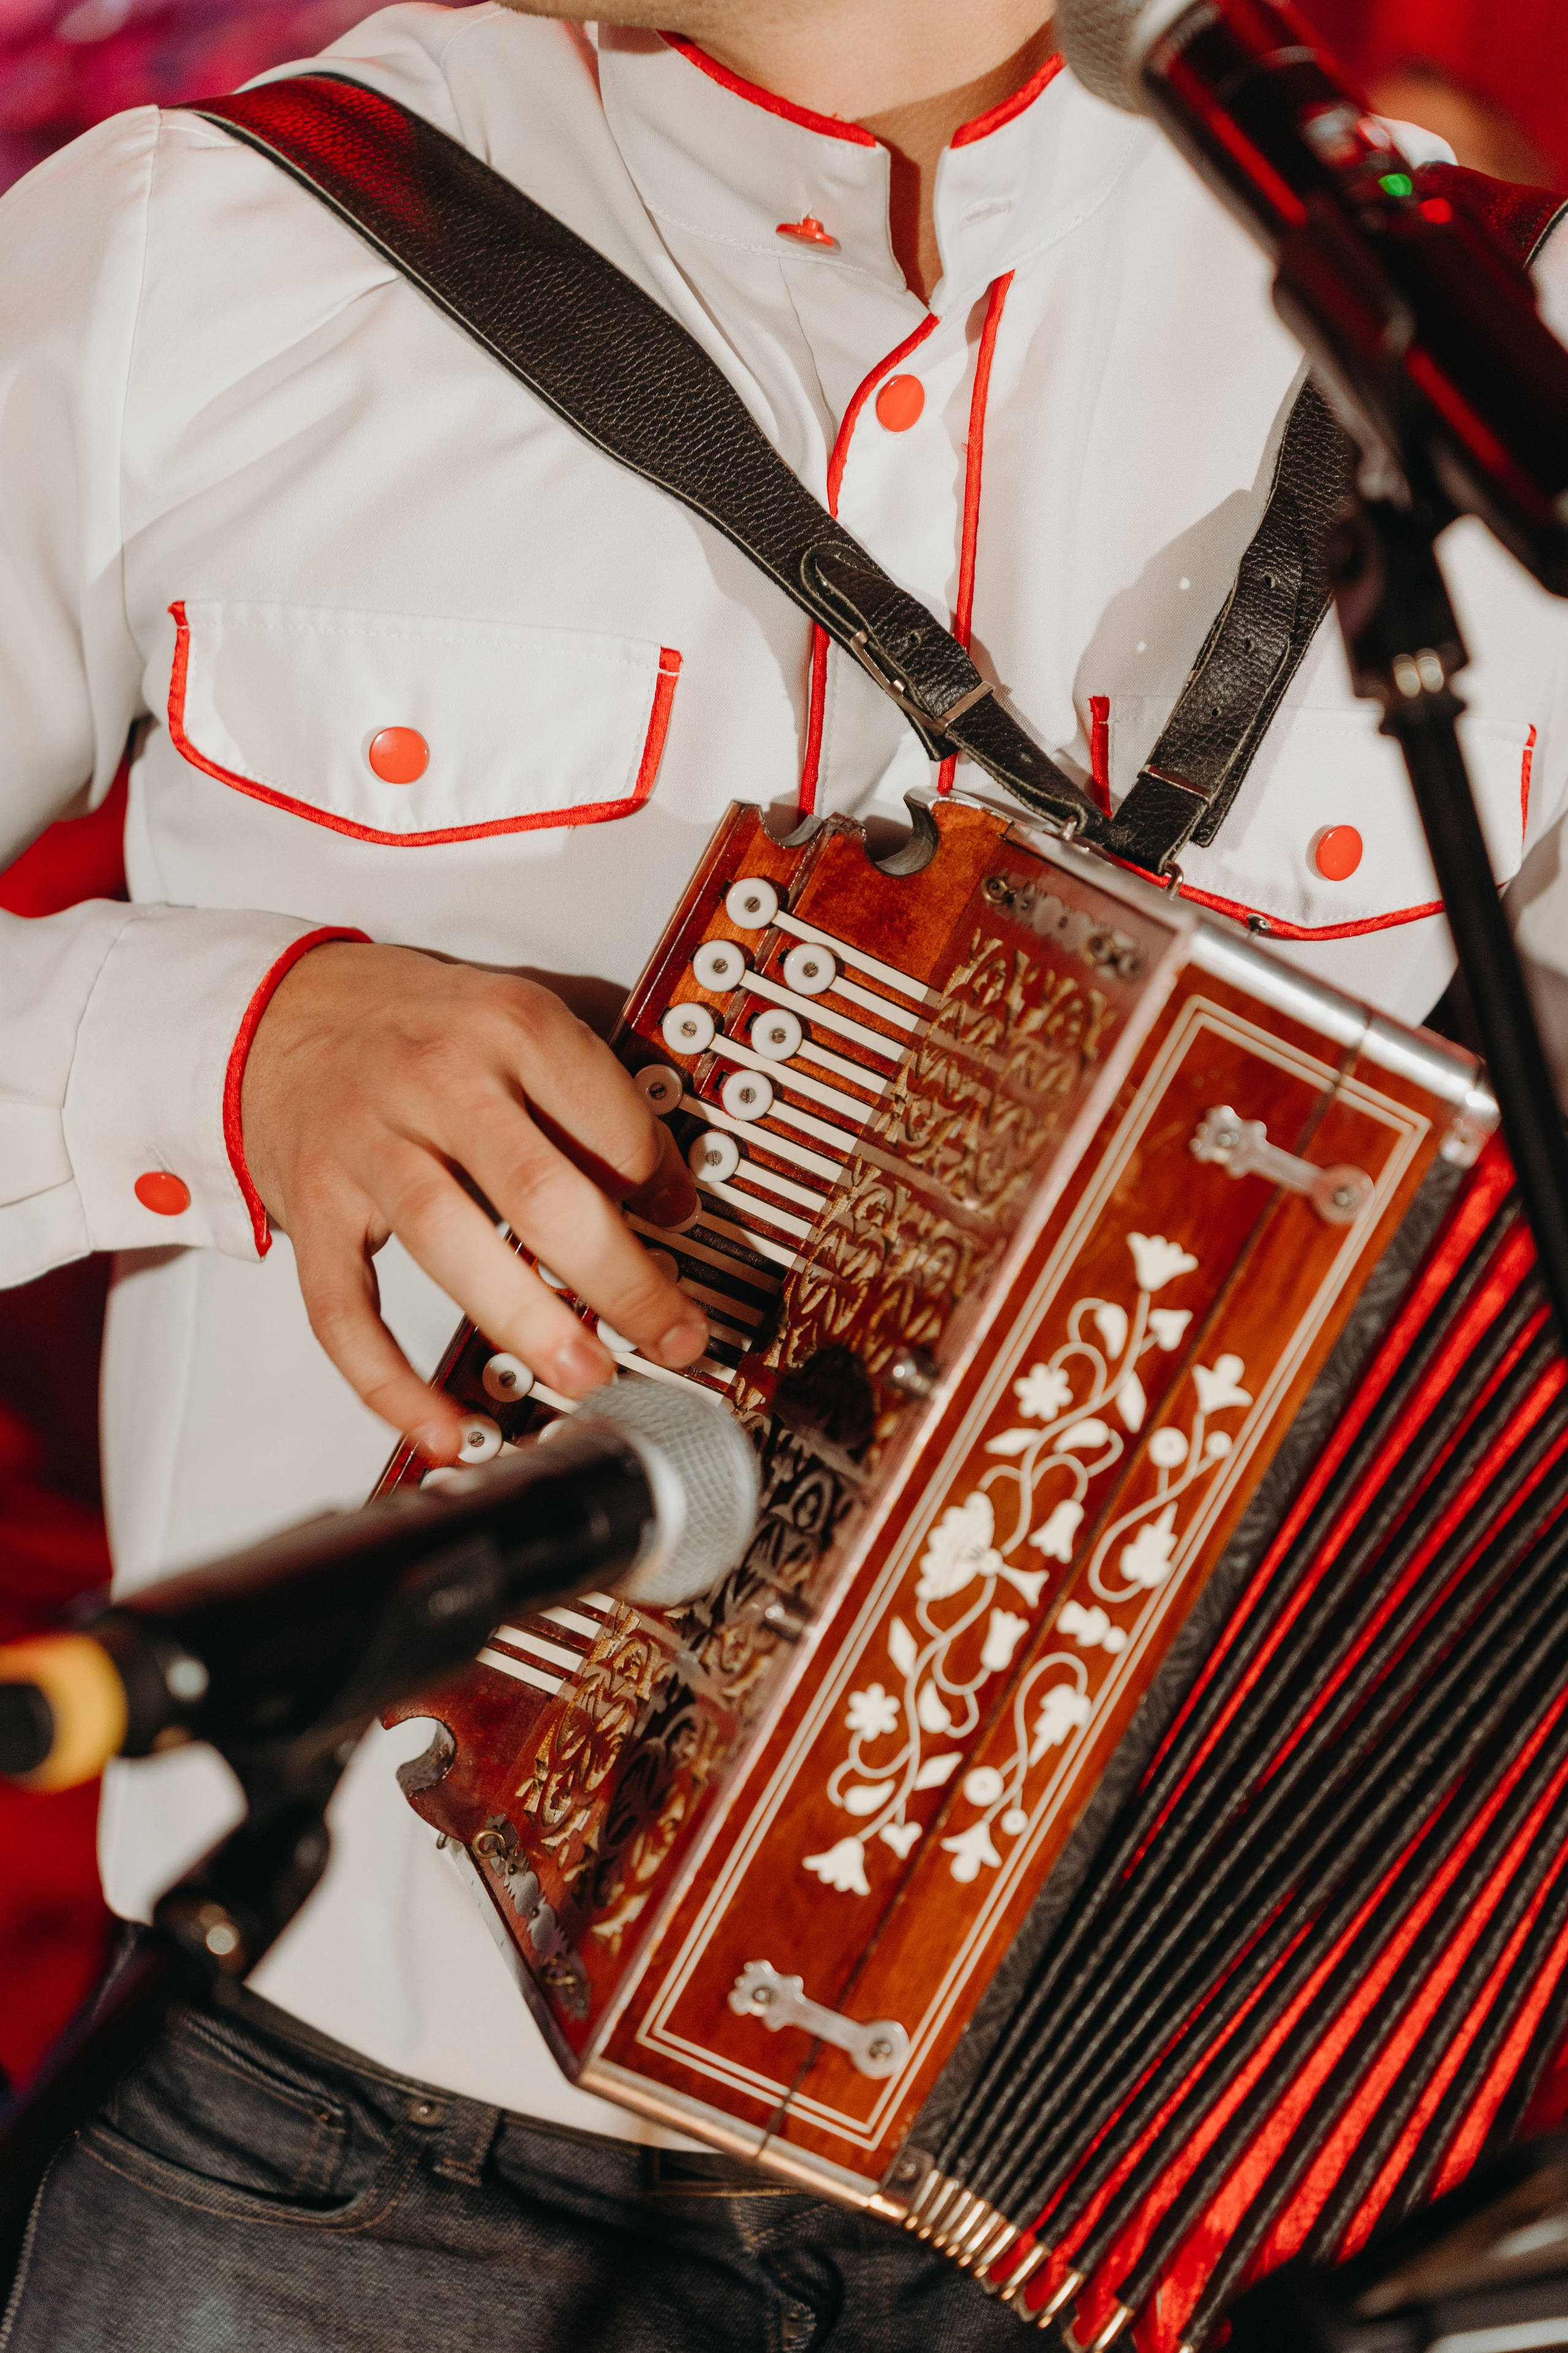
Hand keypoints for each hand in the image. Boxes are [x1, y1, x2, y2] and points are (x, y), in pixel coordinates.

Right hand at [239, 941, 704, 1458]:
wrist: (279, 1014)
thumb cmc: (421, 1029)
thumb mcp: (516, 1014)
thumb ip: (594, 1088)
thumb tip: (674, 1193)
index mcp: (506, 1022)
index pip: (605, 1119)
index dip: (657, 1183)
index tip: (681, 1225)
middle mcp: (434, 1079)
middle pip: (538, 1191)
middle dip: (619, 1280)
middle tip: (672, 1340)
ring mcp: (364, 1145)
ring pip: (449, 1241)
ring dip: (528, 1322)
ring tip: (587, 1377)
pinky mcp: (311, 1208)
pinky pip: (344, 1309)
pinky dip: (390, 1382)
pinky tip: (446, 1431)